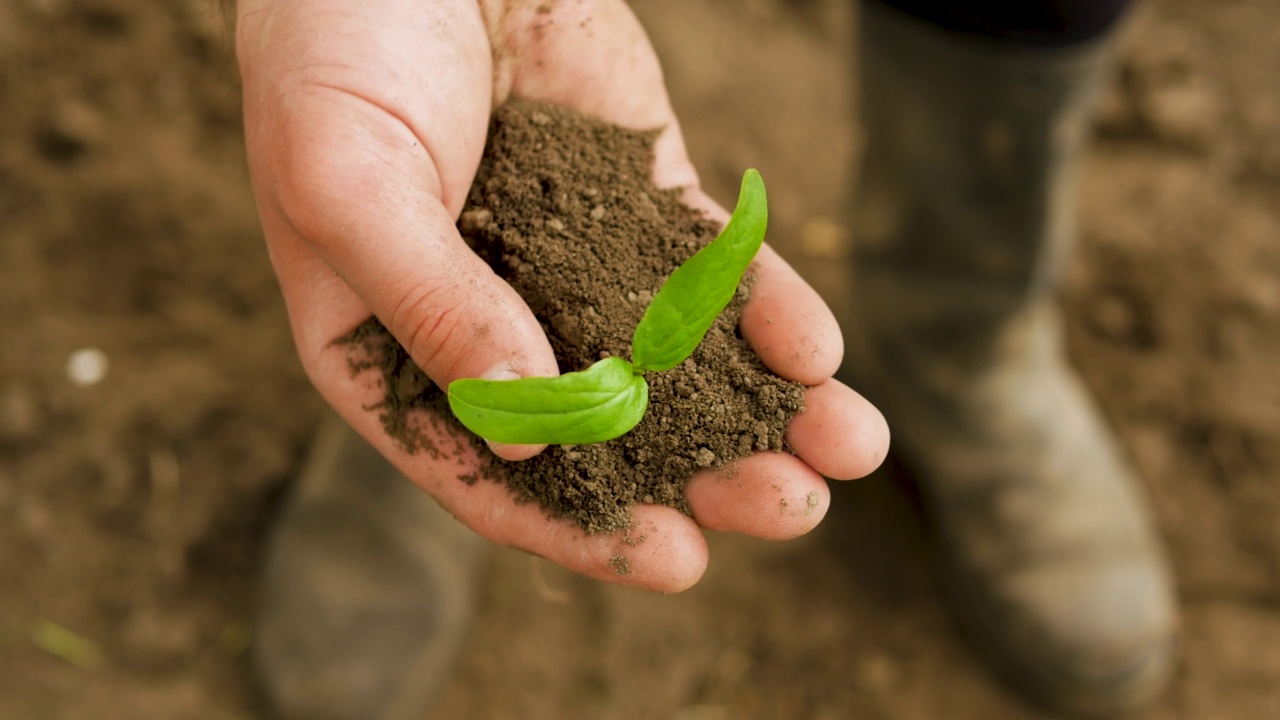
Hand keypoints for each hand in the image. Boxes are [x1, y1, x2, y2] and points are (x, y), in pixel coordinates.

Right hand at [236, 0, 888, 591]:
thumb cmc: (334, 55)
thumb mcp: (349, 188)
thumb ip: (433, 309)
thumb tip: (524, 438)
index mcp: (395, 346)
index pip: (488, 465)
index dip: (578, 524)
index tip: (673, 563)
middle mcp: (492, 321)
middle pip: (604, 429)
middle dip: (701, 476)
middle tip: (787, 511)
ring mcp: (571, 262)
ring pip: (674, 360)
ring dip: (761, 410)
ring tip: (847, 451)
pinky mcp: (636, 198)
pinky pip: (708, 268)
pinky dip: (766, 308)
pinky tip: (818, 353)